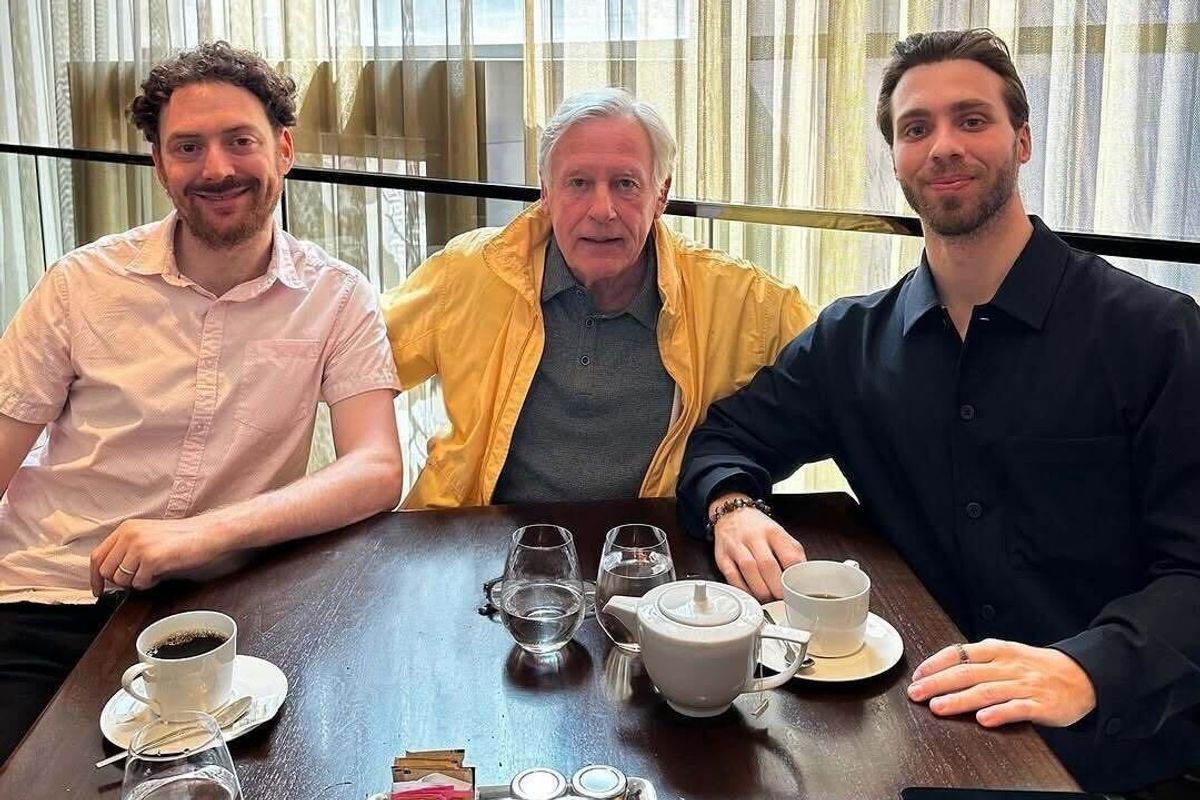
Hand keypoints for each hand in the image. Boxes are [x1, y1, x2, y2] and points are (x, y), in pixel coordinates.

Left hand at [90, 518, 223, 595]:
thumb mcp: (149, 536)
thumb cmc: (185, 537)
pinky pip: (139, 583)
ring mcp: (139, 546)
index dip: (95, 577)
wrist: (208, 533)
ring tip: (154, 572)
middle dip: (121, 580)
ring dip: (136, 582)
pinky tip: (161, 573)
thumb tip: (113, 573)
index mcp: (127, 528)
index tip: (98, 589)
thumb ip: (128, 549)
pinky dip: (149, 583)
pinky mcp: (151, 559)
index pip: (97, 556)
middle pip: (107, 571)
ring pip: (121, 579)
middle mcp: (129, 535)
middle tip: (140, 577)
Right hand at [711, 502, 805, 601]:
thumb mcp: (780, 534)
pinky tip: (751, 595)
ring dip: (761, 590)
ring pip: (749, 570)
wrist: (731, 514)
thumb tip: (802, 577)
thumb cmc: (758, 529)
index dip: (794, 576)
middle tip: (782, 598)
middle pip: (768, 565)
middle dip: (777, 587)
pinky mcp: (722, 556)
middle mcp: (754, 537)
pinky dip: (743, 589)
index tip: (797, 588)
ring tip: (769, 599)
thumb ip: (792, 553)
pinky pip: (732, 576)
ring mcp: (736, 546)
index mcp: (773, 531)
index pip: (789, 555)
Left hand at [907, 638, 1096, 727]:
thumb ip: (978, 662)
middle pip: (967, 673)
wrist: (1082, 676)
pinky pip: (1017, 708)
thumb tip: (941, 672)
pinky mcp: (1040, 704)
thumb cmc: (1037, 667)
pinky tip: (982, 720)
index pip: (960, 653)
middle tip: (916, 693)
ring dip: (959, 700)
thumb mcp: (1006, 655)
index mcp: (997, 650)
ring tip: (937, 707)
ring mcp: (1024, 685)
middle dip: (937, 683)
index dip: (936, 664)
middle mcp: (1008, 665)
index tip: (917, 675)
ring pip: (986, 691)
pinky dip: (998, 713)